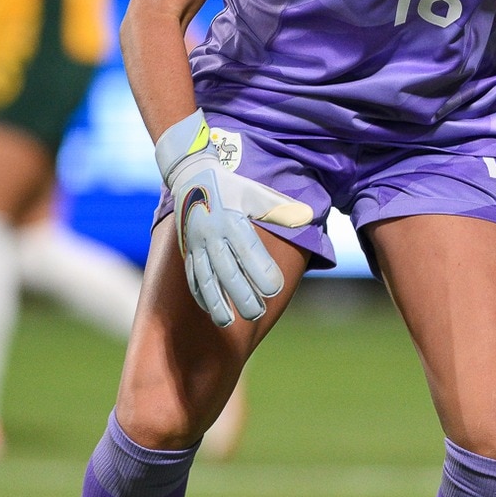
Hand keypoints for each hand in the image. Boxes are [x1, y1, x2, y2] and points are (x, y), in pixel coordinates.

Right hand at [154, 110, 311, 327]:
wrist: (190, 173)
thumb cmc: (231, 185)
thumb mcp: (257, 192)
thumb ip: (281, 208)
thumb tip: (308, 216)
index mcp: (231, 220)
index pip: (248, 251)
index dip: (261, 271)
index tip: (275, 290)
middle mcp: (212, 234)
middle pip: (226, 271)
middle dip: (241, 295)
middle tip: (257, 313)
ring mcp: (196, 244)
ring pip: (205, 278)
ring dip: (215, 302)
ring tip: (227, 323)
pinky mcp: (187, 248)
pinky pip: (192, 275)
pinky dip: (200, 294)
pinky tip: (210, 308)